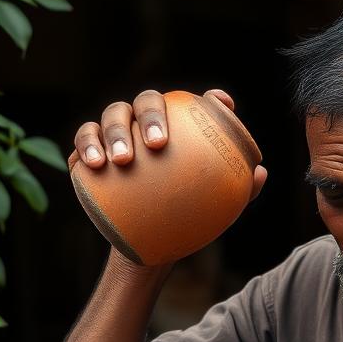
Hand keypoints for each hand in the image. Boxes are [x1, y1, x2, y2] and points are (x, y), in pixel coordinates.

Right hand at [67, 87, 267, 196]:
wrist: (151, 242)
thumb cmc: (187, 214)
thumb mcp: (216, 207)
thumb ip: (240, 189)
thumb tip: (260, 172)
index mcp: (178, 129)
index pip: (191, 105)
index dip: (206, 99)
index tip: (219, 103)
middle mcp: (145, 124)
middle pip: (146, 103)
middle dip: (150, 116)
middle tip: (158, 144)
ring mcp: (115, 135)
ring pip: (110, 117)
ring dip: (113, 133)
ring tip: (120, 160)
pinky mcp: (89, 154)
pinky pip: (82, 143)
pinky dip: (86, 148)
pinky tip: (93, 166)